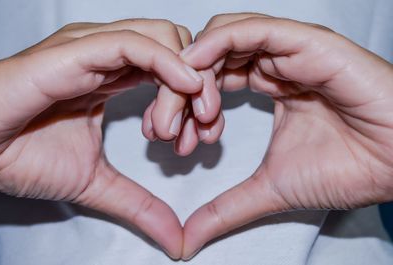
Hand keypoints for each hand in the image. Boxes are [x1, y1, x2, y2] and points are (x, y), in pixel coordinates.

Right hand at [0, 19, 203, 258]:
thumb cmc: (24, 156)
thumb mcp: (98, 184)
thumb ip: (140, 204)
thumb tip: (175, 237)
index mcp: (114, 77)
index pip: (175, 71)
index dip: (199, 99)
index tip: (206, 135)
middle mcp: (109, 56)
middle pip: (179, 50)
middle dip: (203, 85)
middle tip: (209, 126)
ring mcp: (94, 48)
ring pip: (165, 40)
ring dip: (191, 77)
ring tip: (196, 118)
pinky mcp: (78, 50)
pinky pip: (135, 43)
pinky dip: (169, 62)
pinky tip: (188, 88)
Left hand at [180, 13, 392, 258]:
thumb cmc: (347, 168)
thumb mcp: (268, 189)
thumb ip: (225, 208)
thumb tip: (187, 236)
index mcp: (270, 84)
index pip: (210, 82)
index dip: (181, 106)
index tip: (166, 138)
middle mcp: (275, 61)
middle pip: (208, 61)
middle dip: (175, 92)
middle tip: (162, 128)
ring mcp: (289, 48)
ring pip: (221, 41)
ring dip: (191, 74)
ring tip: (181, 113)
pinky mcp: (305, 41)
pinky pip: (250, 29)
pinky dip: (216, 45)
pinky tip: (192, 70)